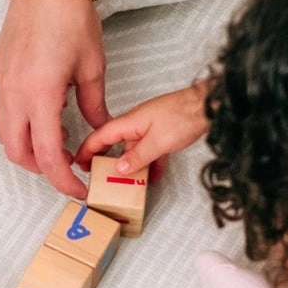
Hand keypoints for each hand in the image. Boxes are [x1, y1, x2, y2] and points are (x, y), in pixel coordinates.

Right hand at [0, 0, 107, 199]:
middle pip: (17, 153)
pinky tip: (47, 114)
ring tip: (59, 141)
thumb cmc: (72, 17)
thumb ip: (95, 105)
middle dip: (42, 169)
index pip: (46, 155)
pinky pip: (3, 111)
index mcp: (39, 95)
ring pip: (5, 134)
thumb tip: (100, 130)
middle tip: (69, 167)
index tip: (79, 189)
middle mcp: (13, 93)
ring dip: (28, 148)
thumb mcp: (93, 67)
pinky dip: (21, 125)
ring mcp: (1, 82)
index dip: (62, 180)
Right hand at [76, 84, 207, 175]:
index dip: (87, 150)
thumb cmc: (183, 115)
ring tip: (127, 181)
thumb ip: (138, 156)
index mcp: (129, 122)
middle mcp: (136, 123)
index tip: (80, 163)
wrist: (207, 106)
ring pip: (133, 148)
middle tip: (99, 174)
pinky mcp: (163, 132)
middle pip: (114, 142)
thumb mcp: (158, 142)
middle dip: (105, 159)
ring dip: (130, 165)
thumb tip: (121, 168)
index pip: (100, 136)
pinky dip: (149, 163)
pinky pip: (150, 150)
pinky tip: (153, 175)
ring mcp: (150, 127)